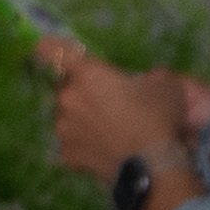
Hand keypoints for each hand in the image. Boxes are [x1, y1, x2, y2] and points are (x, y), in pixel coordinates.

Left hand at [35, 41, 209, 190]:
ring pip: (65, 117)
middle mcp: (67, 98)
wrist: (153, 165)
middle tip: (104, 102)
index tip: (44, 44)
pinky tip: (102, 149)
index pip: (53, 50)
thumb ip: (148, 77)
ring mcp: (63, 129)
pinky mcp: (66, 154)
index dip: (48, 46)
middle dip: (79, 92)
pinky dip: (83, 144)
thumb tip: (146, 82)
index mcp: (87, 74)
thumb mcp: (164, 86)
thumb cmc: (157, 117)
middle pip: (65, 88)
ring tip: (106, 129)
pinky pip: (71, 143)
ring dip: (79, 118)